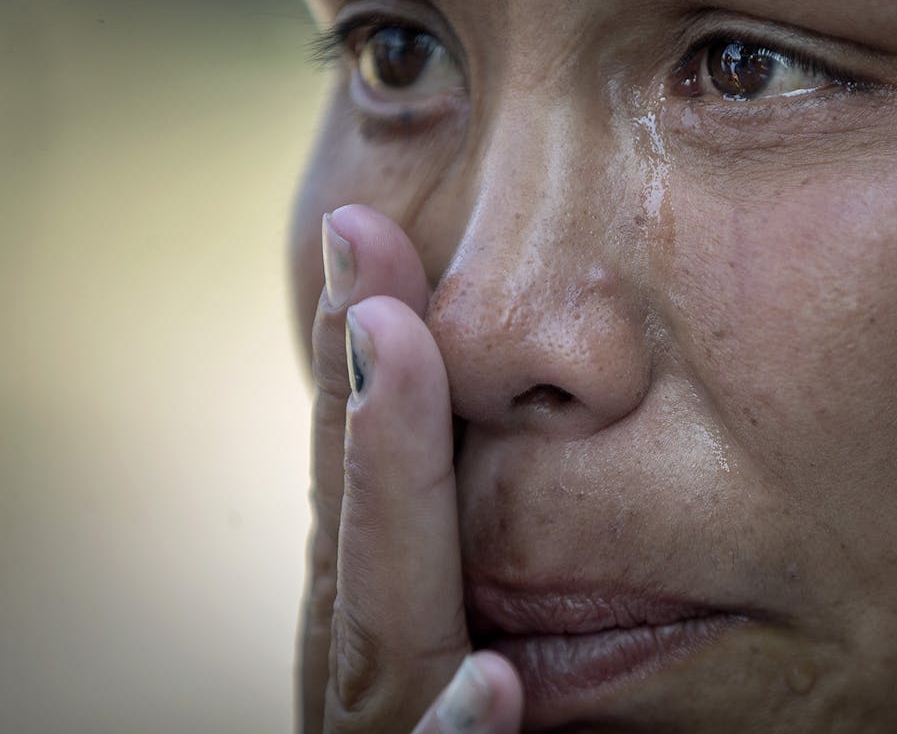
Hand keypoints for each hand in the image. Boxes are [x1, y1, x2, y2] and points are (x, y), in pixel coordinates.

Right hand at [299, 204, 523, 732]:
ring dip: (386, 507)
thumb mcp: (506, 659)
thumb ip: (484, 567)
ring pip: (375, 645)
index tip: (379, 244)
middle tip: (369, 253)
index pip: (367, 497)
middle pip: (354, 545)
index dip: (367, 374)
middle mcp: (367, 690)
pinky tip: (497, 682)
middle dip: (363, 399)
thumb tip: (487, 409)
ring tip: (394, 361)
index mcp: (390, 635)